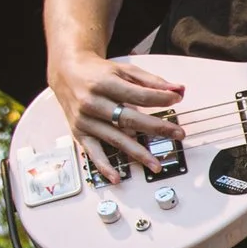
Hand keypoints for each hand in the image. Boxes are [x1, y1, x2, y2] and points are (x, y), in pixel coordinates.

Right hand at [49, 50, 183, 179]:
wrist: (67, 73)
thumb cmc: (97, 72)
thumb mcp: (124, 70)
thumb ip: (151, 81)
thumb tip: (179, 89)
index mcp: (104, 83)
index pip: (138, 95)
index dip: (159, 99)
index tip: (176, 101)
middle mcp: (92, 103)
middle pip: (129, 119)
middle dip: (156, 128)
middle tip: (178, 134)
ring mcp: (85, 120)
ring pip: (115, 138)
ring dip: (138, 153)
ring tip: (156, 164)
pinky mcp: (79, 133)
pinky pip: (93, 152)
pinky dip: (104, 166)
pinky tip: (116, 177)